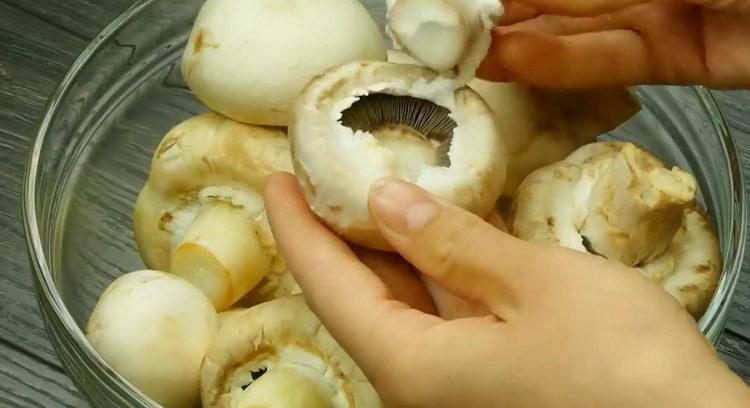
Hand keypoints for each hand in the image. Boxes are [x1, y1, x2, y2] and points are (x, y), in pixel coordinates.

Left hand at [264, 172, 749, 407]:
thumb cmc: (620, 369)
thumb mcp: (533, 285)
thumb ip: (453, 243)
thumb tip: (385, 203)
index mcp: (412, 367)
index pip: (329, 287)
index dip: (297, 229)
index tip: (277, 182)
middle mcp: (422, 385)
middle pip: (359, 298)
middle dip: (336, 236)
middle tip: (321, 176)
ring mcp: (458, 384)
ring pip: (404, 305)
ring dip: (388, 249)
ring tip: (373, 191)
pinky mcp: (493, 377)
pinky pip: (445, 316)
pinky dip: (437, 271)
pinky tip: (440, 233)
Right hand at [478, 0, 749, 87]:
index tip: (463, 4)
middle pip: (560, 0)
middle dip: (505, 14)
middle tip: (448, 34)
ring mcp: (658, 16)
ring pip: (576, 31)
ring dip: (519, 43)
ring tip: (467, 54)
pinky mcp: (674, 57)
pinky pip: (609, 61)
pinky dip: (560, 65)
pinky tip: (513, 63)